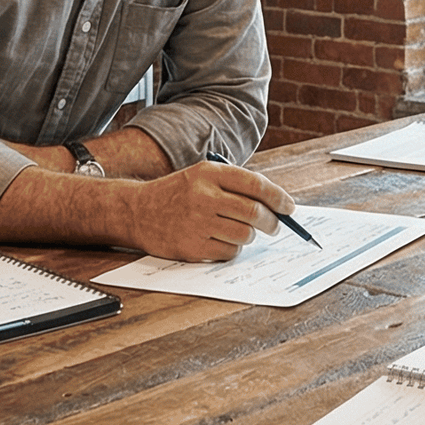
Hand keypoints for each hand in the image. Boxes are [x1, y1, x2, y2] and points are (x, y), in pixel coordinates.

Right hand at [123, 160, 292, 261]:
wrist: (136, 211)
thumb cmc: (177, 194)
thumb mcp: (202, 176)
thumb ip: (235, 185)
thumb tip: (275, 204)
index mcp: (209, 173)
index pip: (255, 184)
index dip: (278, 197)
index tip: (289, 207)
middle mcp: (203, 196)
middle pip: (254, 212)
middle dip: (272, 222)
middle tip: (275, 226)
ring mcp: (197, 222)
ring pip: (244, 235)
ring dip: (249, 236)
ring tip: (240, 231)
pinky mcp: (192, 246)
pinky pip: (229, 252)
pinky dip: (232, 249)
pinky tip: (221, 241)